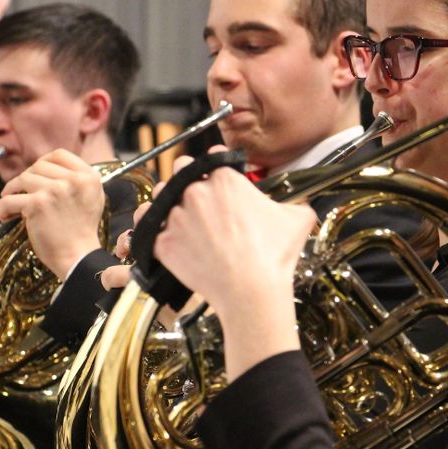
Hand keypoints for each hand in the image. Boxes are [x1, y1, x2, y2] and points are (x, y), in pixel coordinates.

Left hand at [0, 149, 104, 278]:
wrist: (78, 256)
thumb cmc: (82, 231)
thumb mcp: (93, 197)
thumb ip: (78, 180)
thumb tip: (53, 169)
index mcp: (88, 177)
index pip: (59, 154)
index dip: (43, 162)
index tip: (36, 174)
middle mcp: (74, 180)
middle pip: (38, 165)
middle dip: (26, 178)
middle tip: (20, 192)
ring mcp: (55, 190)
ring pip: (22, 179)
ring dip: (11, 191)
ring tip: (11, 205)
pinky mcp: (38, 204)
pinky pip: (9, 200)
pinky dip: (1, 208)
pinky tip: (4, 215)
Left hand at [154, 164, 314, 376]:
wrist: (252, 292)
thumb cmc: (274, 257)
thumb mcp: (297, 220)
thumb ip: (295, 202)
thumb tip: (300, 203)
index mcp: (225, 179)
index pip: (213, 156)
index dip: (218, 167)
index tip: (221, 180)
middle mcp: (195, 191)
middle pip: (180, 170)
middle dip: (187, 178)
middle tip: (198, 196)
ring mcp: (175, 216)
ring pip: (159, 197)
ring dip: (165, 202)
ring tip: (178, 215)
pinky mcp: (163, 242)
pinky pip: (147, 227)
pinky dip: (152, 229)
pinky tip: (162, 234)